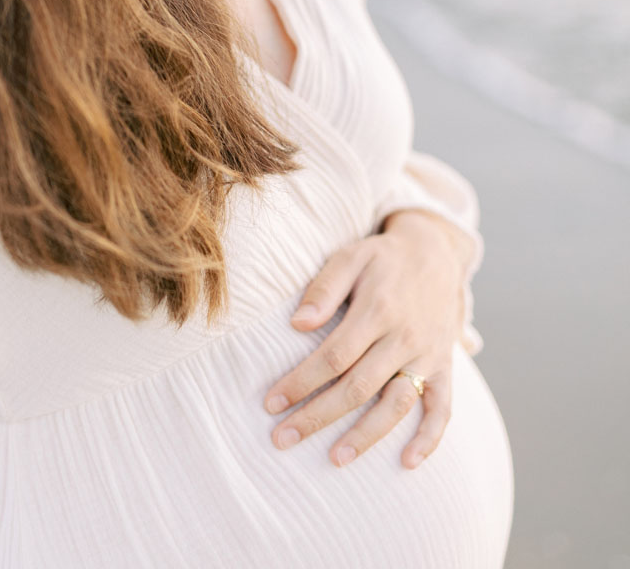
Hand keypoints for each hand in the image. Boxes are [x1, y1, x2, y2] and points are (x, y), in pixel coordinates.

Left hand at [262, 210, 472, 469]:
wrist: (436, 252)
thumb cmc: (383, 258)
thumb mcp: (351, 257)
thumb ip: (324, 287)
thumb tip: (297, 323)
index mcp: (377, 310)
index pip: (334, 356)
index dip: (301, 382)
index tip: (271, 403)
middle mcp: (403, 337)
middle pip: (358, 386)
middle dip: (318, 416)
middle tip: (282, 439)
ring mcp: (427, 355)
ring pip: (396, 404)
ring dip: (366, 435)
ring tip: (334, 458)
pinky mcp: (445, 367)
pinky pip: (442, 407)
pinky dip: (429, 438)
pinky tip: (407, 463)